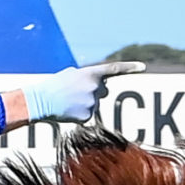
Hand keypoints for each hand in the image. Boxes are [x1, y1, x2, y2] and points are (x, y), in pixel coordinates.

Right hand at [13, 60, 146, 123]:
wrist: (41, 101)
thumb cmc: (52, 86)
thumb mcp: (70, 74)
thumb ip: (86, 77)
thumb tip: (93, 84)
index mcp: (91, 73)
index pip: (114, 69)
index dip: (130, 68)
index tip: (143, 67)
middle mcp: (95, 87)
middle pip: (102, 91)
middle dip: (92, 92)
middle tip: (73, 92)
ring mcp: (92, 103)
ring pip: (93, 104)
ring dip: (82, 104)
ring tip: (66, 102)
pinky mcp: (88, 116)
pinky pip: (87, 116)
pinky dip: (78, 115)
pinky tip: (67, 112)